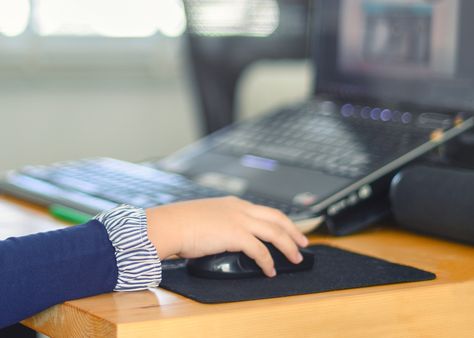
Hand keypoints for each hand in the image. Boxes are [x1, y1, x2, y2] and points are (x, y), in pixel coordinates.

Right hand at [144, 196, 308, 277]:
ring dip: (289, 246)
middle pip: (277, 217)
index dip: (279, 221)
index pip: (264, 210)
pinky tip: (270, 270)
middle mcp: (239, 208)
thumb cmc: (179, 224)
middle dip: (294, 231)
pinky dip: (268, 261)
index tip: (287, 229)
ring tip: (296, 258)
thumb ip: (217, 223)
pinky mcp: (236, 234)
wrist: (170, 224)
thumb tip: (220, 238)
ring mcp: (239, 220)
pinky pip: (261, 250)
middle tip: (303, 242)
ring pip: (275, 232)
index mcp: (232, 203)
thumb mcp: (203, 217)